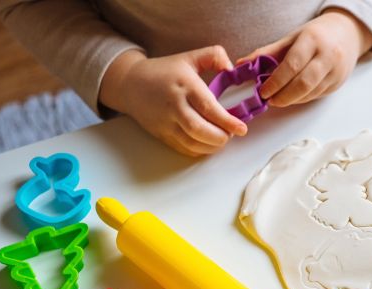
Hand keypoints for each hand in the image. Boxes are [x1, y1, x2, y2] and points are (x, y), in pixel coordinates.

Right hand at [99, 46, 247, 156]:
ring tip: (221, 139)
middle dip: (221, 137)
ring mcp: (166, 122)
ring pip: (192, 143)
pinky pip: (183, 149)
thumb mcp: (189, 57)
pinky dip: (199, 151)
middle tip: (231, 134)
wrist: (130, 84)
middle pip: (200, 130)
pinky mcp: (162, 134)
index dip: (227, 121)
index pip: (208, 107)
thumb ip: (213, 56)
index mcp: (185, 85)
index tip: (241, 128)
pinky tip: (208, 144)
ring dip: (212, 146)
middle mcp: (174, 105)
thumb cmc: (164, 71)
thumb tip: (231, 68)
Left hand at [239, 9, 371, 107]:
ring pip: (310, 93)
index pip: (292, 65)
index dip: (276, 82)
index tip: (263, 91)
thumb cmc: (316, 35)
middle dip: (284, 96)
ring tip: (278, 99)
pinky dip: (301, 99)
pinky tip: (292, 96)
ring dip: (292, 99)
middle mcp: (328, 56)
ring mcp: (336, 71)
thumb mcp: (292, 38)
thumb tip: (243, 64)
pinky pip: (316, 96)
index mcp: (313, 40)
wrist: (347, 34)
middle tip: (270, 100)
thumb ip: (268, 53)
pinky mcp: (338, 83)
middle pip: (303, 83)